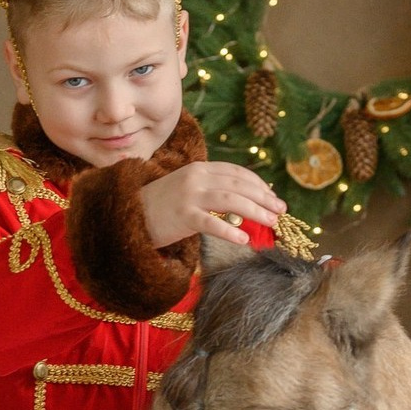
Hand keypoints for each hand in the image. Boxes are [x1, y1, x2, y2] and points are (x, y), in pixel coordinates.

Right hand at [139, 162, 285, 247]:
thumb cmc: (163, 207)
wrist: (129, 215)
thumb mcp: (189, 190)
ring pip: (231, 200)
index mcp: (199, 169)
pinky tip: (245, 240)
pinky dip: (230, 231)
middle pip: (238, 185)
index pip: (237, 173)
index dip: (258, 185)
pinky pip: (211, 223)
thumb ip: (212, 190)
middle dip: (264, 198)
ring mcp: (189, 196)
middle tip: (281, 211)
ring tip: (271, 223)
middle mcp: (196, 178)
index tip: (274, 197)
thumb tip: (245, 203)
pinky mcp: (182, 216)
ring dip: (255, 211)